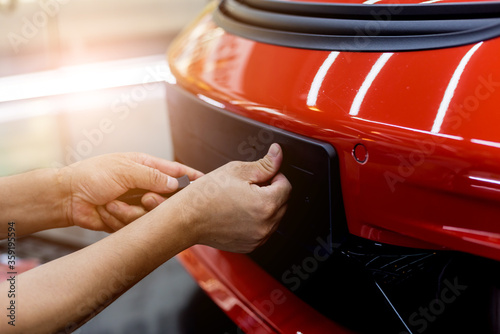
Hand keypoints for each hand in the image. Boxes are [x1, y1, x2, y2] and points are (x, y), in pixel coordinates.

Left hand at [60, 153, 202, 231]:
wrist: (67, 197)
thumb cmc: (92, 175)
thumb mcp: (125, 169)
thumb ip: (153, 176)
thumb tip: (177, 185)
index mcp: (146, 167)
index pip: (176, 172)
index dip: (192, 177)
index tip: (207, 183)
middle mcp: (145, 186)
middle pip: (168, 200)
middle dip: (156, 202)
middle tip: (145, 199)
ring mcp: (137, 204)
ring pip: (152, 216)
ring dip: (130, 211)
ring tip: (111, 202)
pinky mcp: (128, 220)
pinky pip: (136, 226)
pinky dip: (119, 219)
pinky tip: (107, 211)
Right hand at [169, 143, 291, 252]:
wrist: (186, 219)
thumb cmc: (206, 195)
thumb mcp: (236, 171)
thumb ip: (264, 164)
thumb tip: (278, 153)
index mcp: (266, 204)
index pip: (286, 185)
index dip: (274, 176)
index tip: (259, 175)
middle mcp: (266, 225)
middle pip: (282, 202)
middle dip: (270, 191)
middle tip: (247, 186)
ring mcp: (258, 238)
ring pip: (274, 217)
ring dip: (264, 206)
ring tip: (240, 200)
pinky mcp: (250, 246)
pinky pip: (262, 230)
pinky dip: (256, 221)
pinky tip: (238, 213)